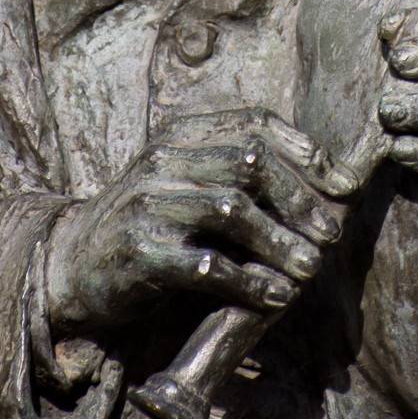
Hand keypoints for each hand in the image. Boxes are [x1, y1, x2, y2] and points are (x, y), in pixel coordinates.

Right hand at [45, 107, 356, 337]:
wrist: (75, 263)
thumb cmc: (151, 223)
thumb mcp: (186, 181)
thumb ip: (236, 171)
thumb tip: (324, 182)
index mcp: (180, 133)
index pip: (255, 123)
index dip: (306, 151)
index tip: (343, 185)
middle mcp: (164, 159)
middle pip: (249, 162)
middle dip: (299, 199)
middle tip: (330, 234)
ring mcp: (149, 204)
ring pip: (232, 210)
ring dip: (280, 242)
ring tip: (308, 269)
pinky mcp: (140, 253)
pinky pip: (206, 265)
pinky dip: (249, 281)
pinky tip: (274, 295)